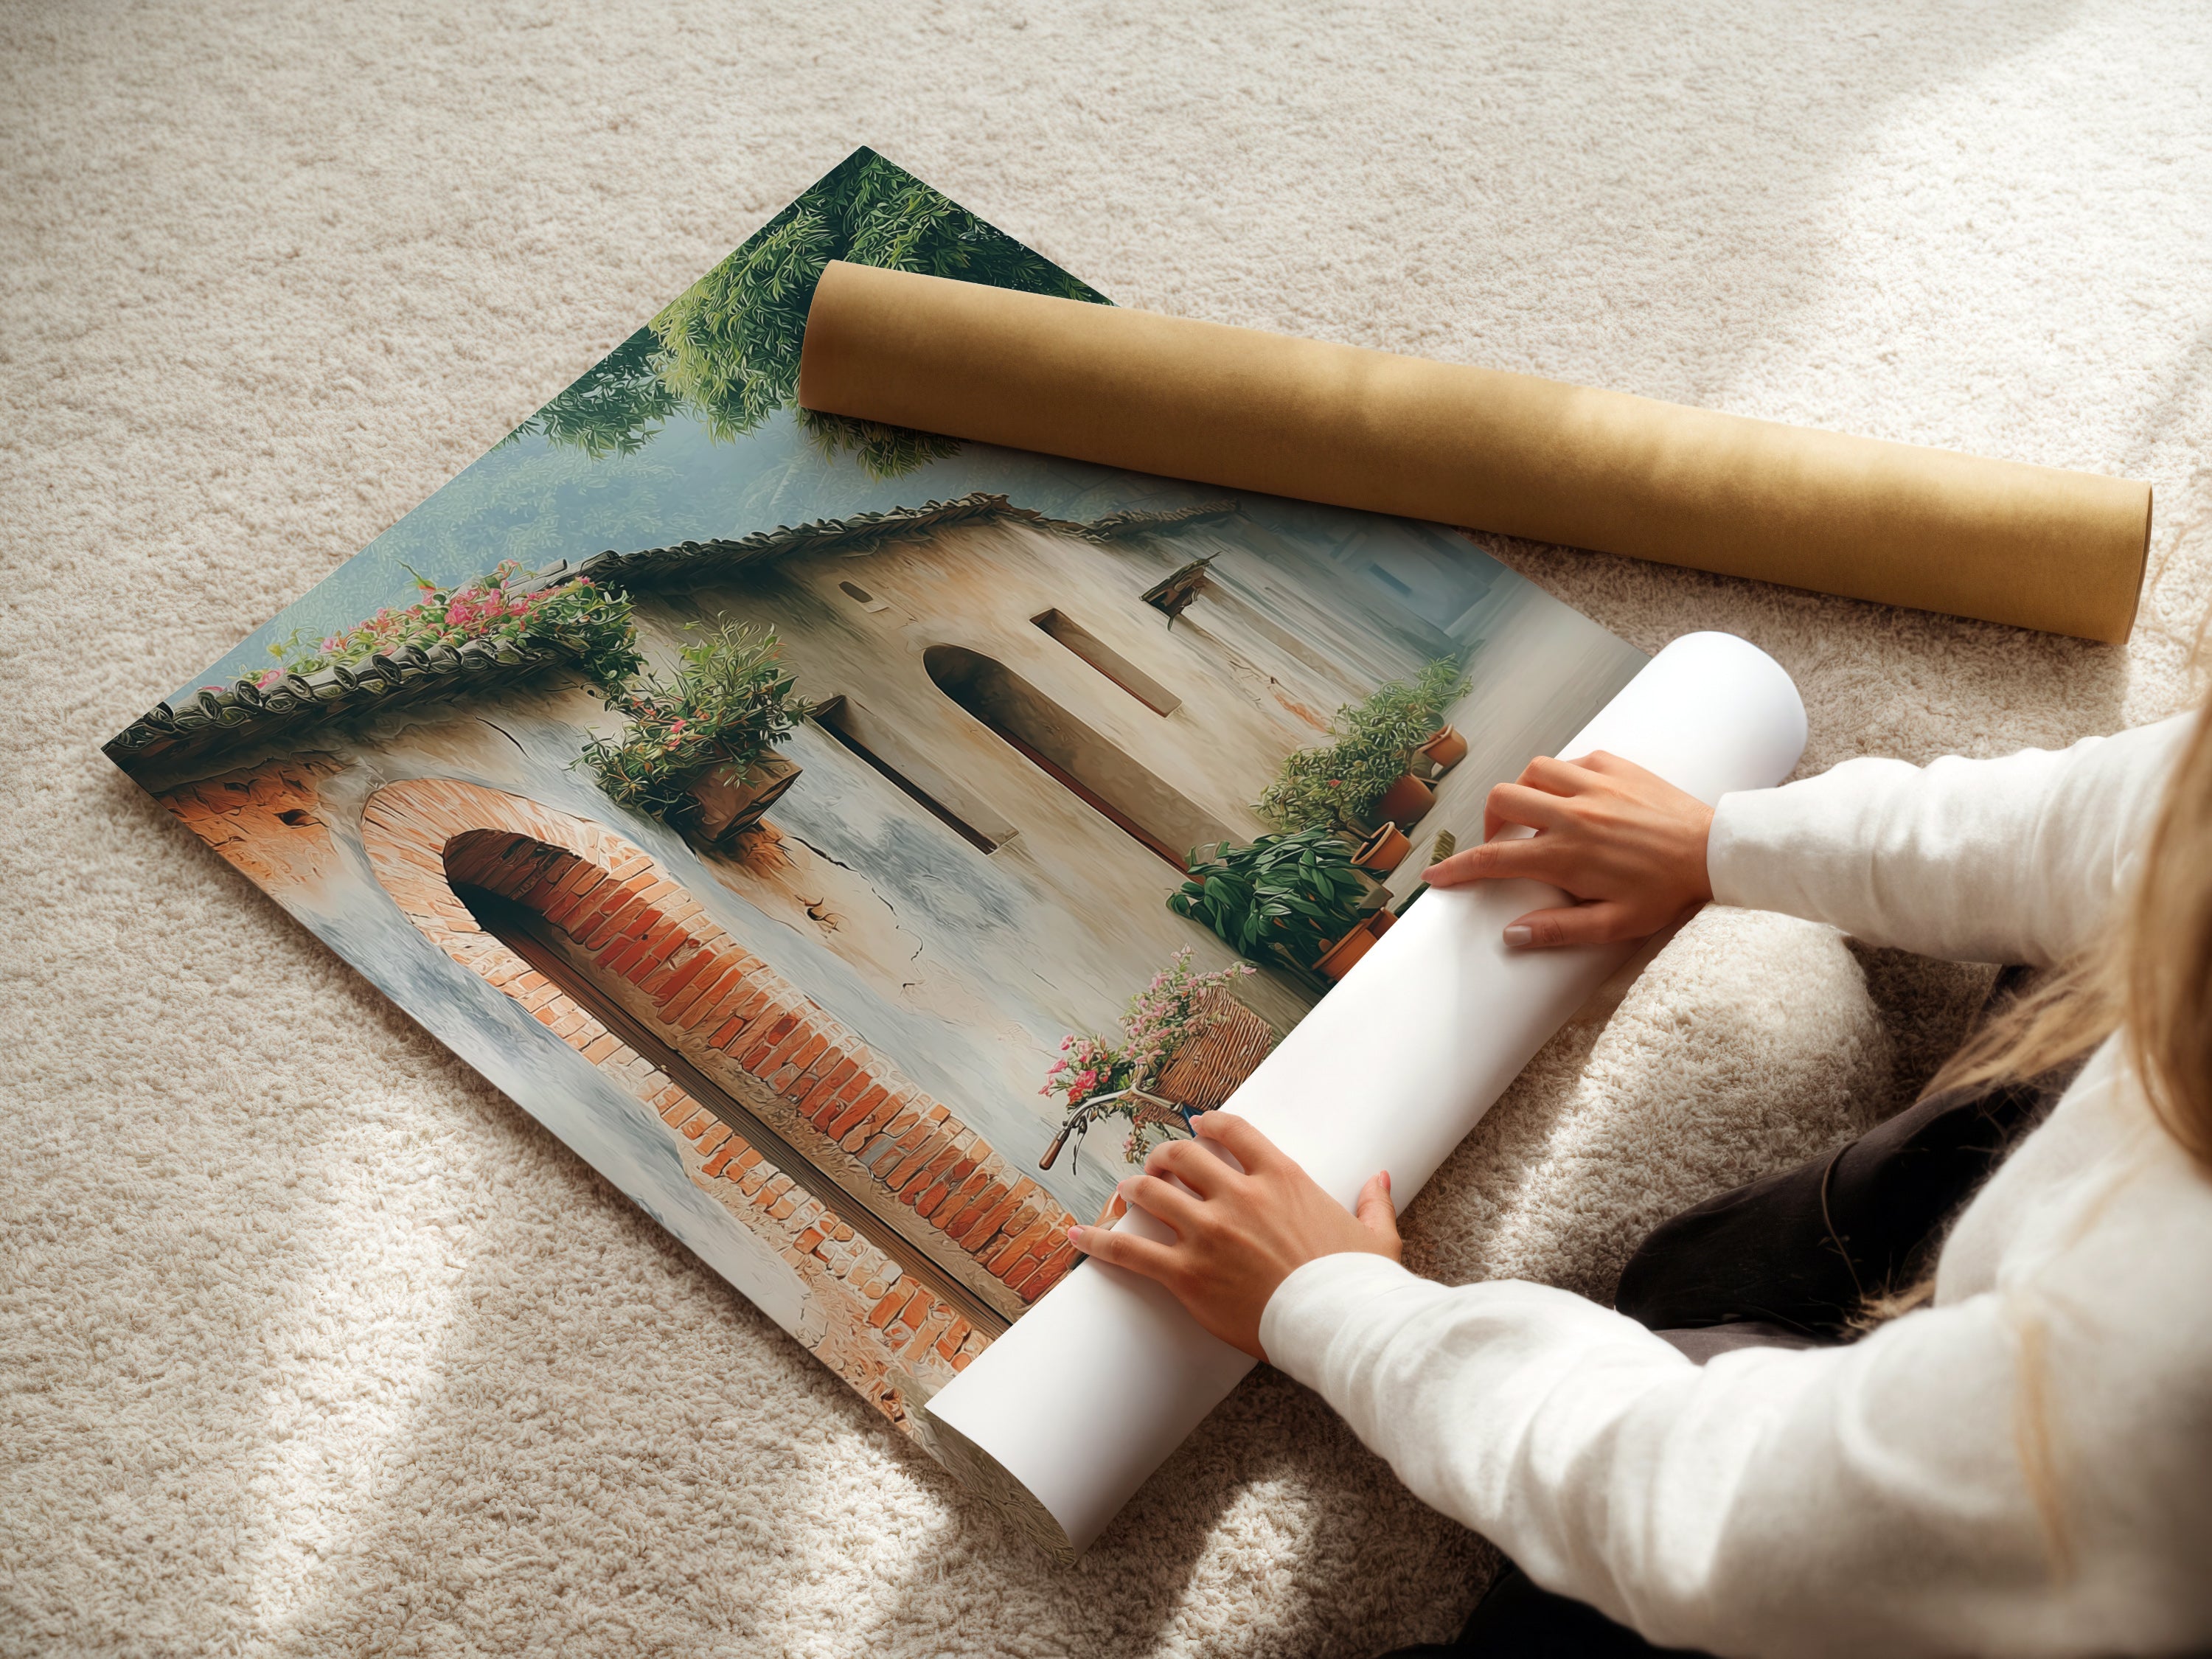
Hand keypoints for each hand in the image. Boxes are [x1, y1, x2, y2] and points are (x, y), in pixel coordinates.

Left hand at [1066, 1112, 1399, 1360]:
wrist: (1340, 1326)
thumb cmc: (1359, 1284)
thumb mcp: (1376, 1237)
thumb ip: (1373, 1201)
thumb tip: (1381, 1178)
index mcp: (1282, 1178)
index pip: (1233, 1131)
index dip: (1208, 1123)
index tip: (1196, 1124)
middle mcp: (1239, 1196)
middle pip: (1182, 1156)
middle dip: (1164, 1156)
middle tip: (1157, 1165)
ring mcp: (1209, 1233)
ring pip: (1152, 1193)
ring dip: (1134, 1188)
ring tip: (1125, 1191)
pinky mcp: (1188, 1274)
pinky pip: (1130, 1251)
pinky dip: (1099, 1240)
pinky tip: (1077, 1235)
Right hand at [1425, 750, 1713, 948]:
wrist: (1715, 852)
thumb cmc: (1667, 892)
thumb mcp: (1615, 925)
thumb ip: (1559, 930)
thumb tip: (1511, 935)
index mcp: (1566, 855)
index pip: (1494, 859)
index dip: (1457, 868)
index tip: (1436, 876)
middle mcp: (1573, 814)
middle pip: (1502, 800)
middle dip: (1489, 822)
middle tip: (1502, 843)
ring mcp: (1594, 785)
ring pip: (1532, 771)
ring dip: (1523, 792)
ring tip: (1535, 815)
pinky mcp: (1616, 766)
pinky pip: (1572, 760)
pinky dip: (1562, 776)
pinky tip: (1574, 797)